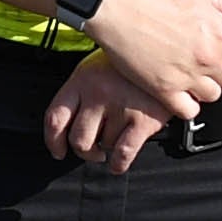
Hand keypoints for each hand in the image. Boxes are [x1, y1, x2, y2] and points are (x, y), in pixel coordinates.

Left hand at [41, 58, 187, 172]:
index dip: (53, 141)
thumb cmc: (130, 65)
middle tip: (92, 150)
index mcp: (82, 80)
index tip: (58, 150)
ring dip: (109, 147)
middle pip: (78, 139)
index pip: (55, 118)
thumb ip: (81, 93)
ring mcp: (121, 107)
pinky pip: (123, 153)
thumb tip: (65, 128)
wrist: (167, 56)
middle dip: (84, 151)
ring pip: (103, 146)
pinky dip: (118, 164)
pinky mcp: (143, 120)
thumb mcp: (97, 67)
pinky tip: (119, 162)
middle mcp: (98, 93)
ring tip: (118, 134)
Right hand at [80, 0, 221, 114]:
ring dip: (203, 88)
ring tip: (189, 76)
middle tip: (204, 63)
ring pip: (212, 96)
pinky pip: (188, 111)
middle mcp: (208, 57)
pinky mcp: (164, 89)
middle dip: (221, 72)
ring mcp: (187, 75)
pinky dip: (186, 105)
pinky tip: (177, 91)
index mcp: (221, 33)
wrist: (118, 6)